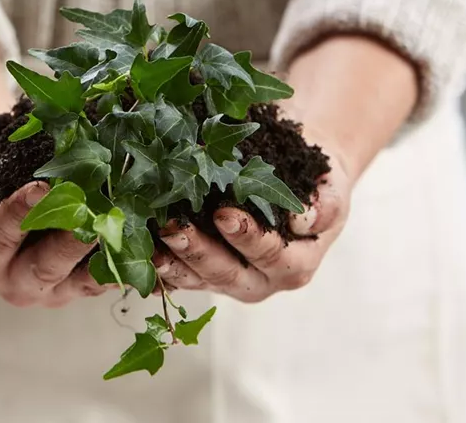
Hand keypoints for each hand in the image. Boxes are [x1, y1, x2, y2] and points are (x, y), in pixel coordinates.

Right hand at [0, 16, 105, 306]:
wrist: (0, 191)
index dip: (19, 213)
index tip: (41, 187)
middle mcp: (14, 283)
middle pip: (46, 266)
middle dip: (72, 240)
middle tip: (95, 212)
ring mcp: (53, 290)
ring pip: (84, 278)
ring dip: (111, 253)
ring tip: (132, 226)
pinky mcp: (83, 287)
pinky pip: (109, 278)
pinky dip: (132, 262)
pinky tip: (153, 242)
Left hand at [155, 34, 416, 301]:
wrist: (297, 185)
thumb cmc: (315, 186)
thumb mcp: (331, 191)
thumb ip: (324, 206)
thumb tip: (303, 219)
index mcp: (293, 265)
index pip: (269, 255)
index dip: (247, 237)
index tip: (224, 213)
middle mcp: (258, 281)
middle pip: (225, 274)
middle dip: (198, 252)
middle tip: (173, 228)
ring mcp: (226, 280)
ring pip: (195, 278)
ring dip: (170, 261)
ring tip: (148, 240)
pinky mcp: (201, 272)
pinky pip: (175, 275)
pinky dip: (155, 265)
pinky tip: (135, 252)